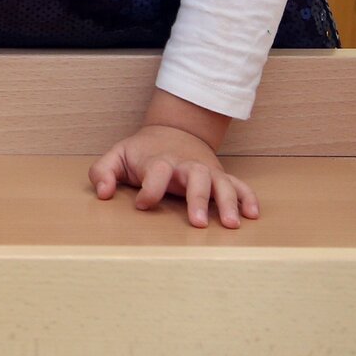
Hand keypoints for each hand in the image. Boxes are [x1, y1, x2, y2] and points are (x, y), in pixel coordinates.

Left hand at [89, 124, 259, 227]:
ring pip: (221, 182)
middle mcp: (186, 165)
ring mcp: (206, 170)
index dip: (149, 189)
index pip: (156, 172)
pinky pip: (239, 185)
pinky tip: (253, 215)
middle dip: (196, 199)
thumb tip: (103, 193)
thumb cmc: (142, 151)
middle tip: (197, 224)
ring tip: (231, 224)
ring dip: (227, 202)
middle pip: (195, 177)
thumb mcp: (117, 156)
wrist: (174, 130)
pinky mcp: (220, 175)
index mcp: (159, 161)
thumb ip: (103, 172)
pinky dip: (249, 197)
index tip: (142, 204)